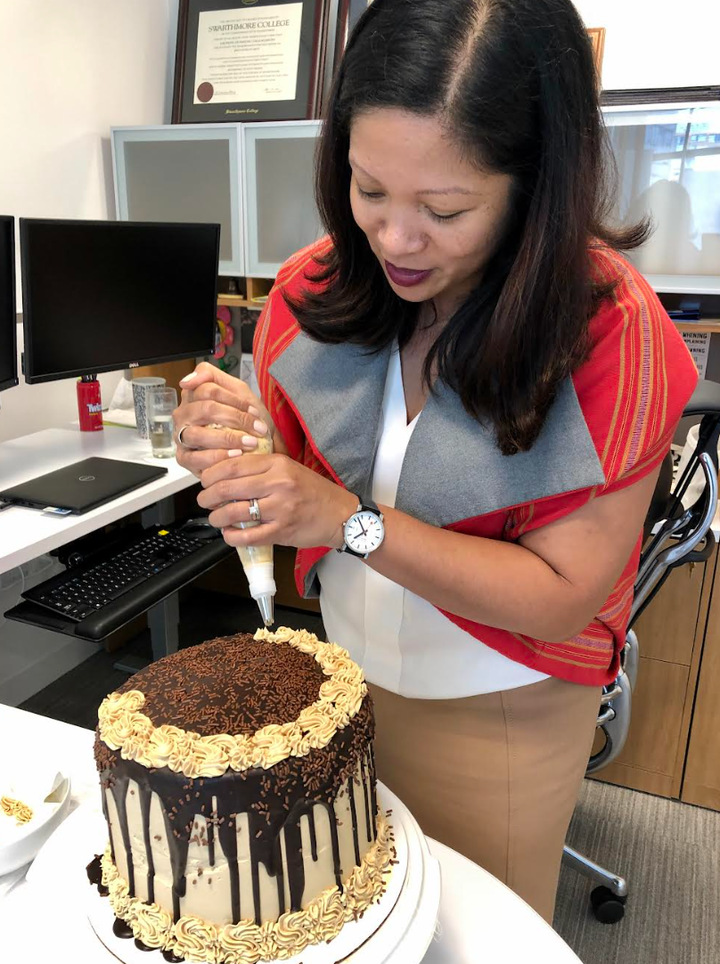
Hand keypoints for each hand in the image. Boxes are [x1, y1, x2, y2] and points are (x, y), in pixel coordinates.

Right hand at [172, 362, 275, 477]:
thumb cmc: (244, 421)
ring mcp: (181, 438)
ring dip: (228, 438)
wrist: (256, 448)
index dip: (235, 400)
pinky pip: (196, 458)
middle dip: (236, 418)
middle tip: (258, 428)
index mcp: (193, 396)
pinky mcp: (184, 459)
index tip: (255, 411)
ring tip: (250, 443)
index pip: (207, 390)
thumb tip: (186, 380)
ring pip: (198, 434)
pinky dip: (219, 456)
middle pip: (205, 409)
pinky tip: (236, 455)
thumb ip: (212, 376)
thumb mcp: (236, 391)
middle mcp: (183, 416)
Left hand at [197, 453, 357, 549]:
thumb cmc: (314, 492)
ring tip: (215, 519)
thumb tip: (228, 471)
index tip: (205, 480)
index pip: (233, 465)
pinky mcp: (283, 530)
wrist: (341, 514)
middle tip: (204, 500)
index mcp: (278, 464)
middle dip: (208, 496)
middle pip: (228, 488)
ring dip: (217, 518)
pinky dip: (233, 537)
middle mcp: (278, 484)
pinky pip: (249, 536)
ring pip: (235, 512)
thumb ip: (262, 467)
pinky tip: (229, 535)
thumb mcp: (290, 468)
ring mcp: (281, 508)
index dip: (211, 474)